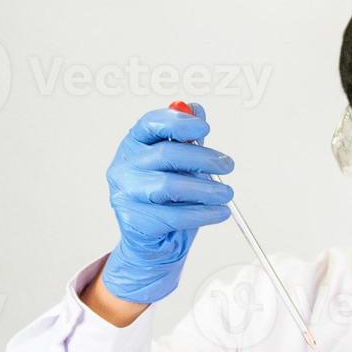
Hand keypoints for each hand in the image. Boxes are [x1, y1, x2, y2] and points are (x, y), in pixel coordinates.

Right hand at [101, 103, 234, 302]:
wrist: (154, 241)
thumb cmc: (168, 199)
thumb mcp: (180, 165)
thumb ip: (187, 139)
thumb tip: (196, 110)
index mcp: (134, 144)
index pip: (151, 123)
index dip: (178, 122)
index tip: (204, 128)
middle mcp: (124, 165)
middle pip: (165, 154)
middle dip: (203, 159)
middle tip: (228, 165)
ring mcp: (125, 194)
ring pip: (169, 186)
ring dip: (205, 189)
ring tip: (227, 193)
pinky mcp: (134, 221)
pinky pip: (173, 216)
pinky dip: (203, 214)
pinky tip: (220, 212)